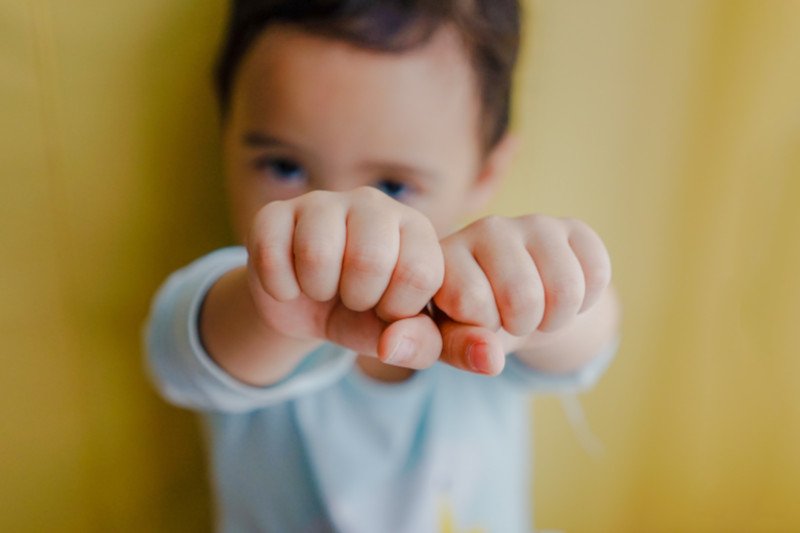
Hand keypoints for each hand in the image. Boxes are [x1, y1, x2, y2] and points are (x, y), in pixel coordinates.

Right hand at [245, 187, 445, 367]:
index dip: (398, 308)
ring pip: (317, 252)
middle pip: (369, 259)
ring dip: (318, 289)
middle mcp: (373, 204)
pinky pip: (271, 254)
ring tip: (323, 288)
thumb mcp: (398, 335)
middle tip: (353, 298)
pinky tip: (291, 284)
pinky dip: (280, 287)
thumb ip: (418, 343)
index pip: (420, 272)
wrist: (309, 308)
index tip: (387, 308)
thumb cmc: (365, 315)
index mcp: (415, 229)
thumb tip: (391, 344)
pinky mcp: (274, 211)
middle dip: (358, 298)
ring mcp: (321, 202)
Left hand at [433, 214, 611, 373]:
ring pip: (566, 289)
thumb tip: (490, 359)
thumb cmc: (470, 322)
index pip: (470, 300)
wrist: (511, 303)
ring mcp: (531, 223)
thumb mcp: (450, 340)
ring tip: (536, 311)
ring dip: (556, 319)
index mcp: (445, 253)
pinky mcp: (572, 227)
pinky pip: (597, 273)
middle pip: (523, 297)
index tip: (475, 322)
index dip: (481, 329)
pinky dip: (586, 301)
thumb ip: (458, 349)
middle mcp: (484, 228)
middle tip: (511, 319)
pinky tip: (560, 294)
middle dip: (523, 325)